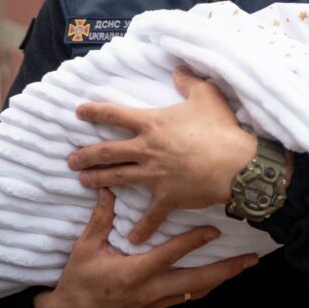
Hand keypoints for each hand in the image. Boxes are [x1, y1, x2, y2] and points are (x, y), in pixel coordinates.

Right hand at [34, 189, 257, 307]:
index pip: (171, 255)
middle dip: (226, 270)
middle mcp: (150, 291)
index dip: (194, 242)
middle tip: (250, 259)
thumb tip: (107, 190)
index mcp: (134, 273)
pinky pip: (184, 299)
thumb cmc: (77, 284)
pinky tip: (211, 280)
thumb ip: (100, 220)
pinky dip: (201, 287)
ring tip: (240, 266)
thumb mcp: (84, 250)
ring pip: (195, 293)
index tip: (215, 230)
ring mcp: (154, 304)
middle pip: (197, 282)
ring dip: (219, 279)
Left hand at [68, 66, 257, 243]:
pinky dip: (143, 228)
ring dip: (97, 180)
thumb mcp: (206, 95)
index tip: (78, 112)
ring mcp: (154, 175)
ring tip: (82, 181)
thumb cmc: (221, 128)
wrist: (237, 164)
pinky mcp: (167, 197)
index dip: (95, 111)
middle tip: (71, 159)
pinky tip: (133, 238)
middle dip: (85, 155)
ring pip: (118, 178)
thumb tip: (177, 69)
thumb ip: (188, 81)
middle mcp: (147, 149)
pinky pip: (151, 215)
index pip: (115, 115)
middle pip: (107, 152)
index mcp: (153, 123)